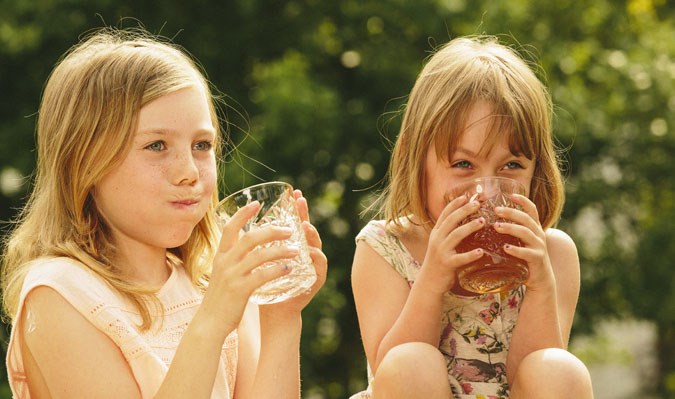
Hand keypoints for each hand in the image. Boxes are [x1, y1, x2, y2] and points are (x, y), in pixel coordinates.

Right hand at [205, 201, 299, 329]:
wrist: (209, 324)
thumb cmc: (220, 299)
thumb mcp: (222, 274)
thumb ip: (232, 260)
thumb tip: (245, 247)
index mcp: (220, 256)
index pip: (229, 228)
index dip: (243, 214)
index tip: (257, 203)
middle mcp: (225, 262)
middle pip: (249, 237)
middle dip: (271, 231)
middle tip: (289, 229)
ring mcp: (232, 276)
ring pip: (259, 255)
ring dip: (280, 250)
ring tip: (296, 250)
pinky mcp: (240, 290)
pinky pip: (262, 275)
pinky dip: (277, 270)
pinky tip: (290, 269)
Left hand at [258, 189, 326, 318]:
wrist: (272, 311)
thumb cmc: (264, 284)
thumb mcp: (258, 259)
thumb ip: (257, 243)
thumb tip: (241, 219)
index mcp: (291, 246)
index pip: (296, 224)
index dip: (296, 209)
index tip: (294, 193)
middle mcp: (304, 253)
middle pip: (308, 230)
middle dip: (305, 215)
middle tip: (302, 201)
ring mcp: (312, 266)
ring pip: (316, 246)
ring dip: (312, 235)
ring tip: (306, 226)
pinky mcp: (315, 280)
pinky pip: (320, 267)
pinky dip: (316, 259)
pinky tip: (310, 252)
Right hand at [417, 195, 486, 294]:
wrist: (429, 282)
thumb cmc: (439, 262)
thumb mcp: (440, 244)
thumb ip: (449, 233)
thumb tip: (466, 221)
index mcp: (436, 233)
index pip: (445, 214)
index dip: (454, 204)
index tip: (466, 196)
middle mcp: (437, 239)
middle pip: (451, 220)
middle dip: (464, 210)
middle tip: (478, 203)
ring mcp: (441, 251)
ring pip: (456, 235)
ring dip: (470, 226)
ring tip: (482, 221)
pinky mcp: (447, 264)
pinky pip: (460, 258)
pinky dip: (471, 255)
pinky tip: (481, 252)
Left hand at [493, 194, 555, 290]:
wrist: (541, 279)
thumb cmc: (526, 258)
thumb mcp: (521, 242)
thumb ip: (512, 231)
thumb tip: (489, 221)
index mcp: (535, 228)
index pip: (532, 210)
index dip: (523, 201)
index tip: (510, 195)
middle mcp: (539, 235)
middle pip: (526, 219)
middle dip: (511, 212)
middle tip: (496, 210)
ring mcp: (539, 247)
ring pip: (526, 233)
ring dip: (510, 228)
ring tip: (496, 226)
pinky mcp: (537, 259)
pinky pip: (527, 253)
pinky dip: (516, 250)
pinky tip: (505, 248)